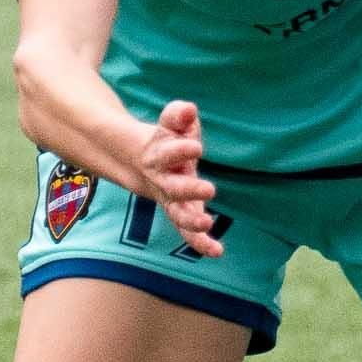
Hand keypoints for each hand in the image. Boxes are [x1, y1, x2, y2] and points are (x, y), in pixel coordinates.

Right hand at [131, 98, 219, 255]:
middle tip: (209, 189)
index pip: (167, 152)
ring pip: (178, 214)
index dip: (180, 150)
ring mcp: (171, 200)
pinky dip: (200, 243)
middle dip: (189, 189)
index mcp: (159, 155)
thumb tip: (188, 110)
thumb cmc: (167, 139)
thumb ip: (178, 116)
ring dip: (192, 220)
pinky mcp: (181, 214)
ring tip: (207, 223)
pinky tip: (217, 251)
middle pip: (173, 187)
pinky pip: (187, 232)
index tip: (196, 146)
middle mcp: (163, 180)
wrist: (143, 164)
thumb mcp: (172, 123)